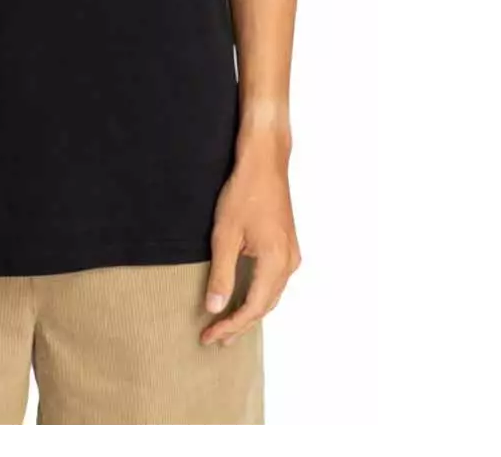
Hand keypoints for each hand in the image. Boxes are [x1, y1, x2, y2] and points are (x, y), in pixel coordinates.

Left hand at [200, 139, 300, 345]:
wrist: (265, 161)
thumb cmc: (244, 192)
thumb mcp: (225, 234)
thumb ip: (221, 274)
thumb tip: (215, 308)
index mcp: (275, 262)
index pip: (253, 309)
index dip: (230, 326)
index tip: (209, 336)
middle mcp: (289, 263)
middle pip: (265, 306)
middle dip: (240, 324)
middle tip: (215, 339)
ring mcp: (291, 254)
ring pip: (271, 294)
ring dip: (250, 311)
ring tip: (227, 325)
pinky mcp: (287, 245)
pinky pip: (274, 280)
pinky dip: (258, 294)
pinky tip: (244, 297)